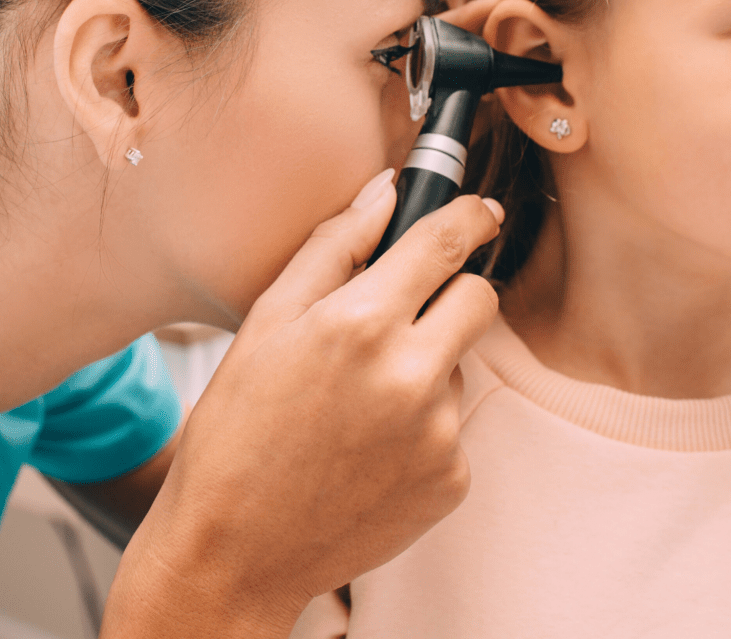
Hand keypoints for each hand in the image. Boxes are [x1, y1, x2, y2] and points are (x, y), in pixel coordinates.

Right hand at [102, 174, 502, 637]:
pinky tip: (373, 446)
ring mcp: (438, 433)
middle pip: (479, 298)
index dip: (470, 217)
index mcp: (361, 324)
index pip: (446, 243)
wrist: (234, 554)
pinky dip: (425, 424)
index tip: (480, 212)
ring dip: (429, 365)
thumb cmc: (237, 431)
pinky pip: (455, 424)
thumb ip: (333, 246)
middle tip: (408, 313)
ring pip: (462, 363)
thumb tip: (385, 192)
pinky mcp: (452, 479)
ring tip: (363, 402)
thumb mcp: (267, 322)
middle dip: (453, 292)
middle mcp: (412, 375)